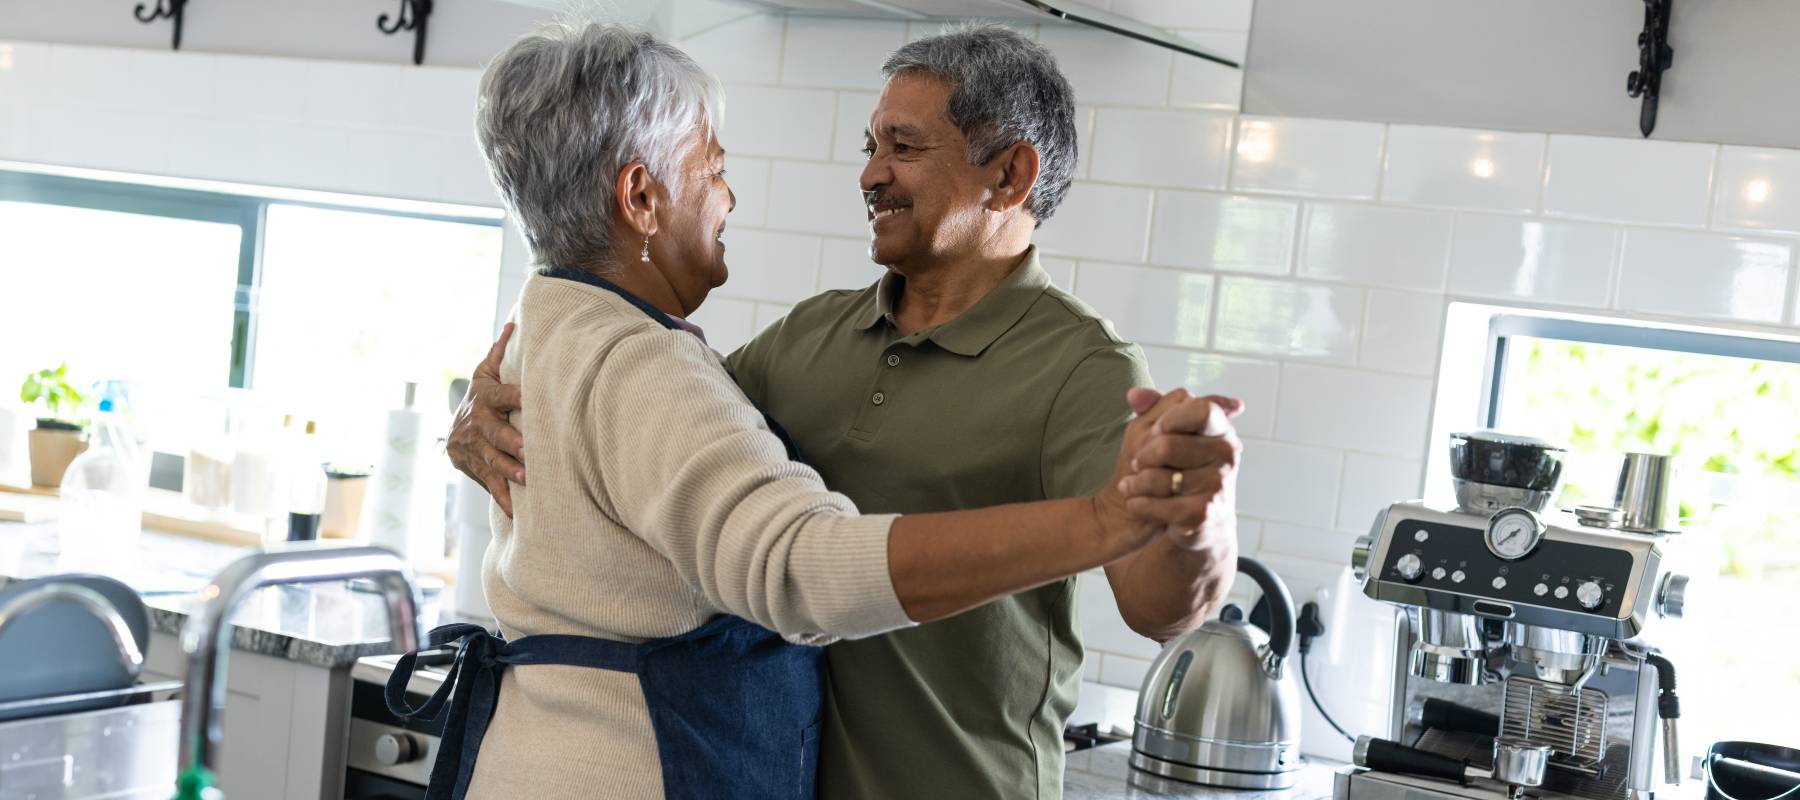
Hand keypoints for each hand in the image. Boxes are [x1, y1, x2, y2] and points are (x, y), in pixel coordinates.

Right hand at [447, 323, 526, 516]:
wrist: (454, 427)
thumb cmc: (482, 396)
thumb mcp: (486, 373)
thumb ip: (500, 352)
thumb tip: (514, 321)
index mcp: (484, 397)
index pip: (501, 395)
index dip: (515, 396)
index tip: (530, 398)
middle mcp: (475, 422)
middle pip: (493, 433)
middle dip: (510, 443)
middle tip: (528, 451)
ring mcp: (471, 447)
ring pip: (490, 460)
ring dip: (508, 471)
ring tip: (527, 479)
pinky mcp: (470, 467)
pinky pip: (488, 483)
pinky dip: (502, 498)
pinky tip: (516, 512)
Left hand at [1117, 390, 1242, 551]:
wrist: (1189, 521)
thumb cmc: (1176, 469)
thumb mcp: (1165, 432)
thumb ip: (1154, 407)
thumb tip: (1134, 394)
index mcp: (1220, 429)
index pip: (1203, 410)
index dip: (1172, 419)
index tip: (1157, 429)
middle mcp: (1227, 455)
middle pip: (1168, 445)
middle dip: (1143, 456)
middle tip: (1138, 463)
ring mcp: (1218, 485)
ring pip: (1158, 477)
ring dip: (1135, 483)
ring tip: (1131, 486)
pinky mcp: (1204, 514)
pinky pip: (1159, 505)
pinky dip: (1139, 504)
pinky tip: (1136, 503)